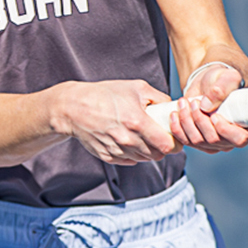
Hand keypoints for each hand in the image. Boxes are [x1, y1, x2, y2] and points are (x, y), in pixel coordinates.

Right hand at [57, 80, 180, 165]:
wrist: (74, 108)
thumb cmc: (105, 94)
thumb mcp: (136, 87)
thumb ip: (159, 98)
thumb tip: (171, 107)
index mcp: (137, 123)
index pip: (166, 146)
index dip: (174, 143)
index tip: (173, 137)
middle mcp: (127, 140)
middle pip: (157, 155)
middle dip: (162, 148)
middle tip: (159, 136)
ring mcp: (117, 150)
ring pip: (143, 159)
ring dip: (147, 151)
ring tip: (143, 136)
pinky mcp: (107, 156)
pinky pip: (128, 160)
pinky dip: (133, 153)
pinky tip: (129, 140)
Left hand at [166, 62, 247, 154]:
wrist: (207, 82)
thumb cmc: (222, 80)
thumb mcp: (227, 77)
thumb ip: (222, 88)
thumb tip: (206, 105)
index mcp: (247, 125)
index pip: (239, 138)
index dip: (225, 130)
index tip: (214, 116)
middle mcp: (231, 138)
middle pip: (214, 140)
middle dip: (200, 120)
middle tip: (194, 102)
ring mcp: (214, 142)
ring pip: (198, 141)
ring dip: (187, 122)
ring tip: (183, 103)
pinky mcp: (198, 141)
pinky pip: (186, 141)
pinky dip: (177, 128)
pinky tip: (174, 114)